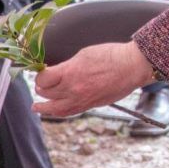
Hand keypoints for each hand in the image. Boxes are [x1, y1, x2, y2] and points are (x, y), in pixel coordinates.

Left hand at [33, 41, 155, 117]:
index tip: (41, 72)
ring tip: (36, 106)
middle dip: (41, 87)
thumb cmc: (111, 56)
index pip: (43, 79)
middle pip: (45, 92)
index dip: (39, 75)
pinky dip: (56, 113)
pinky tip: (50, 112)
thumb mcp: (84, 54)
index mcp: (70, 73)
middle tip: (42, 84)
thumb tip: (55, 72)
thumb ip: (67, 66)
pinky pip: (67, 113)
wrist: (132, 67)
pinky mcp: (88, 106)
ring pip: (52, 108)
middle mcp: (72, 89)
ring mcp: (80, 100)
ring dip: (42, 106)